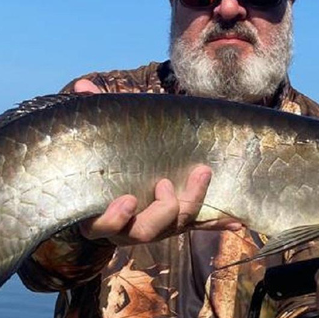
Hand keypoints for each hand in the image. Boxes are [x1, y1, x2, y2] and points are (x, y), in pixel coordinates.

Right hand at [72, 79, 241, 244]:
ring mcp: (155, 227)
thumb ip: (91, 117)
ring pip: (175, 226)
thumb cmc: (104, 163)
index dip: (114, 218)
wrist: (118, 188)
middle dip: (162, 210)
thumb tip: (82, 85)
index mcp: (99, 213)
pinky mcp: (177, 223)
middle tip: (167, 184)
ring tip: (201, 174)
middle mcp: (127, 228)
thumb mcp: (97, 143)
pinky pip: (198, 226)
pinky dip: (217, 222)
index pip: (104, 226)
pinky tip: (236, 219)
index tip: (128, 199)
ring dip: (191, 201)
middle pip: (146, 231)